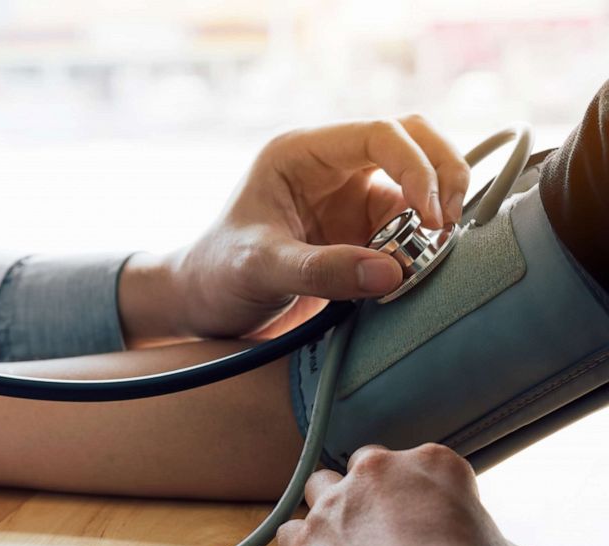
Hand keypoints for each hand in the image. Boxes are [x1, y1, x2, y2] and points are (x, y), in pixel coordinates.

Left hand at [119, 116, 469, 343]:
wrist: (205, 305)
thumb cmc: (218, 275)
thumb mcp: (260, 269)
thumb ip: (321, 270)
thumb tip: (393, 272)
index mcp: (301, 154)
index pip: (380, 134)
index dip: (416, 166)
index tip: (429, 217)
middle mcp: (332, 167)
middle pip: (413, 140)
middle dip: (443, 173)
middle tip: (448, 224)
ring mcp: (350, 198)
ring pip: (419, 182)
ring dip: (437, 211)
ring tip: (433, 254)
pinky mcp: (361, 231)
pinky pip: (411, 225)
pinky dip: (425, 243)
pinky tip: (417, 271)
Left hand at [276, 444, 549, 545]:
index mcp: (434, 465)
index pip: (425, 463)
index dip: (428, 493)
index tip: (433, 520)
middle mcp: (378, 471)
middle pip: (366, 465)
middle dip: (373, 490)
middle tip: (387, 529)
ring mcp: (334, 503)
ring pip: (320, 487)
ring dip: (330, 510)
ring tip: (347, 544)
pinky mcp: (304, 539)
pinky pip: (290, 532)